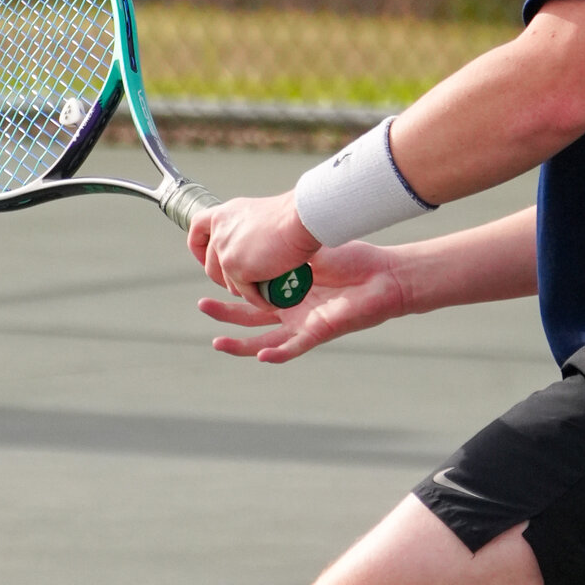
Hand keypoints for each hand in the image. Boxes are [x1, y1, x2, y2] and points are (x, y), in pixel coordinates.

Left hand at [186, 192, 318, 302]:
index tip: (207, 258)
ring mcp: (225, 252)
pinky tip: (274, 300)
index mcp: (224, 214)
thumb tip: (252, 245)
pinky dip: (260, 300)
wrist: (302, 219)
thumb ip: (250, 230)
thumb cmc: (294, 216)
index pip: (198, 229)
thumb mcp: (262, 215)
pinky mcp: (237, 269)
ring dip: (246, 291)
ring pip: (229, 283)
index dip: (199, 248)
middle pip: (210, 264)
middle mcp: (219, 232)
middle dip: (225, 279)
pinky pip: (246, 294)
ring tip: (266, 290)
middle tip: (246, 283)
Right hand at [197, 239, 407, 362]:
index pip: (249, 297)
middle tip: (202, 305)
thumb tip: (258, 228)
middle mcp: (290, 312)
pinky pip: (294, 349)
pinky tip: (261, 356)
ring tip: (218, 342)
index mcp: (286, 292)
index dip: (228, 292)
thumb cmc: (351, 260)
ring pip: (264, 342)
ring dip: (241, 345)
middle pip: (249, 320)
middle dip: (224, 315)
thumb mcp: (309, 250)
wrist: (383, 274)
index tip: (209, 277)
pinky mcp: (318, 333)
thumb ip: (284, 247)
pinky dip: (277, 355)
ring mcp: (302, 325)